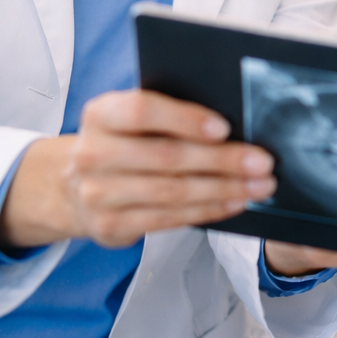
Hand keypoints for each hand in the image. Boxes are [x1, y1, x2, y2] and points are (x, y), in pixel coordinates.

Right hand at [0, 90, 273, 248]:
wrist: (74, 187)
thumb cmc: (123, 142)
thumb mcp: (132, 119)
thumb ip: (170, 114)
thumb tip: (236, 118)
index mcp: (100, 114)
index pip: (142, 111)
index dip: (184, 119)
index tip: (224, 127)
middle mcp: (93, 153)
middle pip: (166, 157)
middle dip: (222, 160)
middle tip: (262, 161)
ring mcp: (98, 194)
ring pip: (172, 192)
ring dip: (224, 189)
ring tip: (259, 185)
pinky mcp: (111, 227)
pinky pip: (169, 219)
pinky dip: (208, 209)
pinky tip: (235, 202)